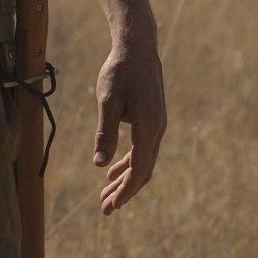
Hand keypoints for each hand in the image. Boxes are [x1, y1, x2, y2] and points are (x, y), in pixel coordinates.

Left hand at [92, 32, 165, 214]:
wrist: (137, 47)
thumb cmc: (120, 71)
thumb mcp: (108, 101)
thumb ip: (105, 133)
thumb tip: (99, 164)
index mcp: (149, 126)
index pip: (139, 168)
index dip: (125, 190)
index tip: (111, 205)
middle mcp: (157, 129)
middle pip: (143, 170)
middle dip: (124, 191)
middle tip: (105, 210)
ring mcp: (157, 125)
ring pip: (143, 161)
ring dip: (125, 179)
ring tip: (106, 196)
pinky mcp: (152, 119)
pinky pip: (142, 149)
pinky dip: (129, 162)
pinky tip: (113, 170)